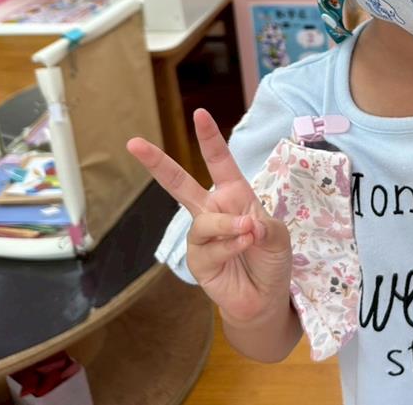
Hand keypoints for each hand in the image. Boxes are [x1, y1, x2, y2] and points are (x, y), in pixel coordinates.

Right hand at [127, 109, 293, 326]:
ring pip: (204, 222)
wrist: (265, 298)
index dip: (210, 138)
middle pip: (179, 184)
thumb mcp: (279, 236)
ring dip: (228, 226)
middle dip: (157, 163)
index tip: (200, 114)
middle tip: (133, 143)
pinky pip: (208, 247)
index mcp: (234, 195)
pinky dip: (230, 246)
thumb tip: (247, 225)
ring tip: (249, 233)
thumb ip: (266, 226)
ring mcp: (202, 236)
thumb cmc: (271, 259)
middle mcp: (213, 211)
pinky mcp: (197, 260)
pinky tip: (243, 248)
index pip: (220, 162)